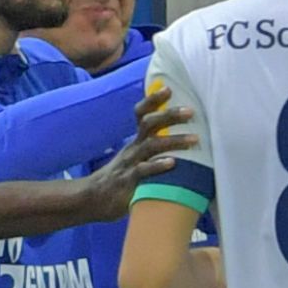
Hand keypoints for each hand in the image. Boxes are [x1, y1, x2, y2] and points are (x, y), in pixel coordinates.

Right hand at [83, 86, 197, 220]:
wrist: (94, 199)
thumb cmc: (123, 178)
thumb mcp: (137, 159)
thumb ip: (154, 148)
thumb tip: (181, 138)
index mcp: (136, 141)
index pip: (142, 114)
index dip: (153, 100)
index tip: (169, 88)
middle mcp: (134, 148)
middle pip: (149, 124)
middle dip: (169, 115)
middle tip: (190, 111)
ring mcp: (131, 163)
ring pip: (151, 146)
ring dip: (173, 141)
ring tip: (194, 139)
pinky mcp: (129, 181)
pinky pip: (143, 171)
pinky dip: (158, 166)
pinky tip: (173, 163)